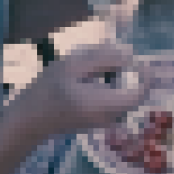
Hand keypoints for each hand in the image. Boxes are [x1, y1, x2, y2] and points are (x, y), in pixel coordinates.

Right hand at [18, 41, 142, 136]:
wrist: (29, 119)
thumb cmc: (48, 91)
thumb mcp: (74, 66)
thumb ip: (104, 58)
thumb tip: (129, 53)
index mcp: (109, 104)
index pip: (142, 90)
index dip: (143, 71)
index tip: (130, 55)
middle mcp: (112, 116)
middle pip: (134, 91)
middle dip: (127, 71)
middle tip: (107, 55)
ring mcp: (106, 120)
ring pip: (124, 94)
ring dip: (115, 76)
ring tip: (90, 65)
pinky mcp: (99, 119)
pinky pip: (113, 99)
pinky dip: (107, 84)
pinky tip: (85, 77)